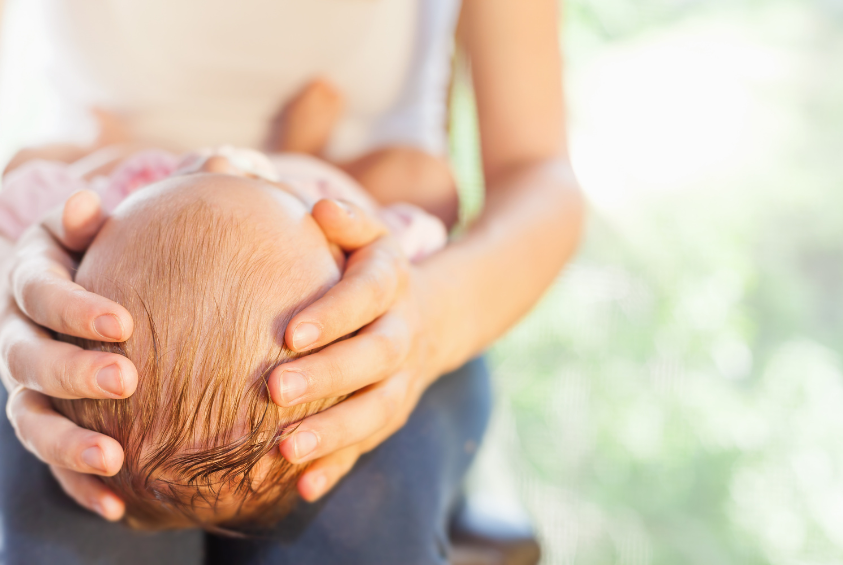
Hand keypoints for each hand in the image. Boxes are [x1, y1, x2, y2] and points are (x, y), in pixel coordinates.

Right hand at [0, 190, 134, 519]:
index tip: (123, 321)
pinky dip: (79, 485)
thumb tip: (89, 205)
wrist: (99, 291)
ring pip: (30, 420)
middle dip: (73, 372)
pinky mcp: (46, 422)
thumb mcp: (103, 225)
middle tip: (128, 379)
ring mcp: (27, 386)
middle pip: (29, 359)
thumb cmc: (114, 250)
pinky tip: (118, 505)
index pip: (37, 290)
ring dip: (67, 444)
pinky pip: (54, 461)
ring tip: (116, 460)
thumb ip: (98, 218)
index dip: (72, 307)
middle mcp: (18, 335)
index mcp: (31, 280)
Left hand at [267, 199, 442, 500]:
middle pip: (373, 358)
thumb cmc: (374, 271)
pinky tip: (303, 489)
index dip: (333, 315)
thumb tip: (319, 207)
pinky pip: (367, 444)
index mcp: (393, 285)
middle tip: (274, 391)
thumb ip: (349, 221)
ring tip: (284, 451)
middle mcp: (402, 335)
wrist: (431, 318)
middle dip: (327, 376)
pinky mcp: (389, 414)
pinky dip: (337, 467)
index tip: (287, 334)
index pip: (367, 296)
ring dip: (332, 433)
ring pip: (375, 411)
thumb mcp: (372, 238)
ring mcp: (401, 381)